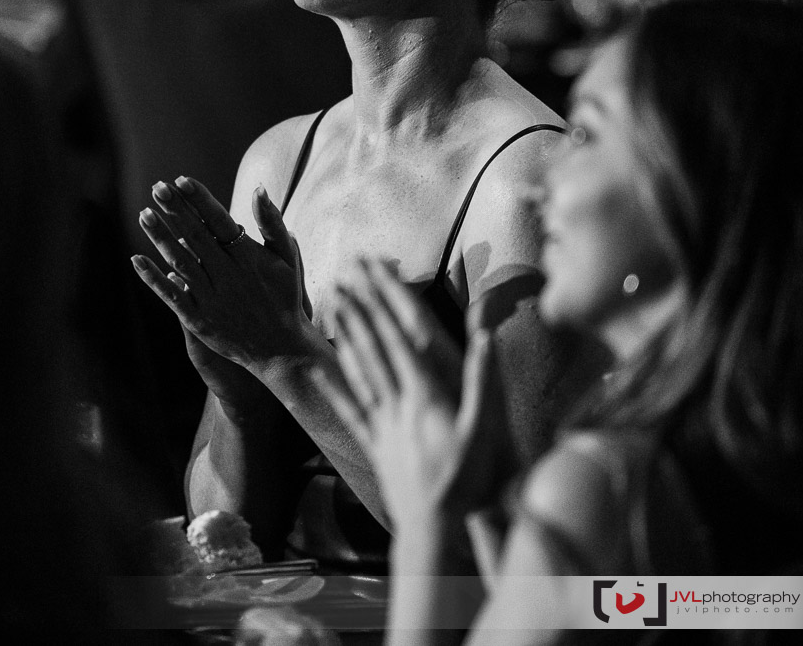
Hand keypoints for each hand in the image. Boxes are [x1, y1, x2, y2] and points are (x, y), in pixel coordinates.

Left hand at [130, 175, 322, 374]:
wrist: (281, 348)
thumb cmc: (284, 296)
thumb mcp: (287, 257)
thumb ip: (271, 222)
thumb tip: (259, 188)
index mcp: (248, 256)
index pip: (219, 221)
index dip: (199, 200)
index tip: (181, 180)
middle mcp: (228, 275)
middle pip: (196, 236)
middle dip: (175, 211)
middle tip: (156, 187)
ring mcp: (212, 298)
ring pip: (180, 262)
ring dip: (161, 238)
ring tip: (144, 214)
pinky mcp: (199, 319)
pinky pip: (172, 295)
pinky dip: (153, 278)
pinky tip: (136, 259)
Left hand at [313, 257, 515, 530]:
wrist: (433, 528)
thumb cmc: (464, 482)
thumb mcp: (483, 433)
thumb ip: (483, 384)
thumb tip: (485, 337)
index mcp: (425, 396)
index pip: (401, 340)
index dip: (386, 304)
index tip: (372, 275)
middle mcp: (397, 405)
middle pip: (375, 350)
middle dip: (361, 310)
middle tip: (343, 277)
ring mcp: (382, 425)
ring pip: (359, 372)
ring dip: (346, 338)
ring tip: (333, 307)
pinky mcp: (374, 445)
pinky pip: (350, 411)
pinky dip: (333, 388)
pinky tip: (317, 370)